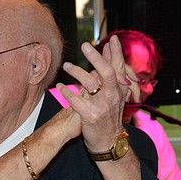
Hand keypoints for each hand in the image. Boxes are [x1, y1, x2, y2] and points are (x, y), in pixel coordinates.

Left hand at [59, 36, 131, 151]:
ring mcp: (102, 106)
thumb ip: (112, 70)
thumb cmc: (109, 113)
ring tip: (66, 65)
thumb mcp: (115, 93)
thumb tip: (110, 47)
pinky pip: (76, 101)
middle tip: (85, 45)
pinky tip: (60, 86)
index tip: (112, 38)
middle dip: (96, 57)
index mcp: (120, 88)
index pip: (119, 66)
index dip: (116, 52)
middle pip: (107, 72)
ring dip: (77, 72)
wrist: (108, 140)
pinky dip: (67, 92)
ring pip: (90, 84)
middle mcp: (113, 95)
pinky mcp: (91, 116)